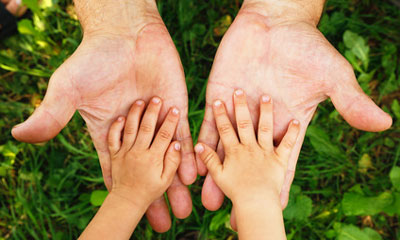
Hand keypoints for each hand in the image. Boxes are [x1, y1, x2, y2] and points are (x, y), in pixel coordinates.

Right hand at [11, 1, 194, 231]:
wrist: (125, 33)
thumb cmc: (94, 59)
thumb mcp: (68, 89)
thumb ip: (51, 114)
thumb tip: (19, 136)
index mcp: (111, 132)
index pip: (116, 169)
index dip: (121, 192)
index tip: (127, 216)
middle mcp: (136, 132)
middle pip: (146, 170)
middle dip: (154, 197)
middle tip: (164, 224)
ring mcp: (157, 121)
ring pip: (167, 158)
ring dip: (176, 183)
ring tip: (185, 209)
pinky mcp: (176, 108)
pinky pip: (182, 136)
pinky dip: (187, 155)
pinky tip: (194, 177)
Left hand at [197, 0, 391, 224]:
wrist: (275, 20)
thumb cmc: (306, 47)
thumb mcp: (332, 75)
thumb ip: (351, 101)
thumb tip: (384, 124)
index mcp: (287, 123)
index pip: (283, 161)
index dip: (280, 185)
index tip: (276, 209)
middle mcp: (260, 123)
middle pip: (252, 163)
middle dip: (244, 187)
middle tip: (235, 216)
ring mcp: (238, 112)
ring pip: (226, 149)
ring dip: (217, 174)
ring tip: (209, 200)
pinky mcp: (219, 97)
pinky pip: (208, 124)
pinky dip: (201, 144)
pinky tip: (194, 165)